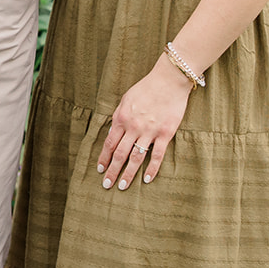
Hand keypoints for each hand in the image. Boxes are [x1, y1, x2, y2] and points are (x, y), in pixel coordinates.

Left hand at [97, 56, 194, 190]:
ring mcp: (149, 131)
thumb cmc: (146, 88)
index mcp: (121, 118)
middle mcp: (133, 127)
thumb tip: (112, 130)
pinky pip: (157, 155)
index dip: (104, 158)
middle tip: (107, 185)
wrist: (168, 80)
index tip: (100, 170)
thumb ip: (119, 115)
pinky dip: (152, 169)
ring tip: (122, 186)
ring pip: (135, 158)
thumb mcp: (126, 99)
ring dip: (128, 174)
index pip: (109, 143)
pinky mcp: (165, 133)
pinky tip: (147, 179)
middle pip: (120, 154)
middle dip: (112, 171)